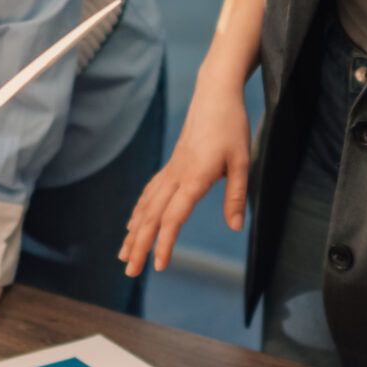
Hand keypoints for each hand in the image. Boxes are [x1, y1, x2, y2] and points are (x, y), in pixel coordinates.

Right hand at [119, 76, 250, 275]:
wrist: (215, 95)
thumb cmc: (231, 126)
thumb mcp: (243, 161)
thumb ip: (237, 195)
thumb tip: (235, 227)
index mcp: (194, 178)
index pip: (173, 217)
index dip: (165, 243)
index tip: (158, 266)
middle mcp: (176, 176)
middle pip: (152, 217)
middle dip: (139, 245)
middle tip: (129, 272)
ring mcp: (171, 170)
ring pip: (146, 206)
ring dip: (134, 232)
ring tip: (123, 254)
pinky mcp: (172, 165)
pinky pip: (149, 193)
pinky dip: (139, 212)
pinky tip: (133, 224)